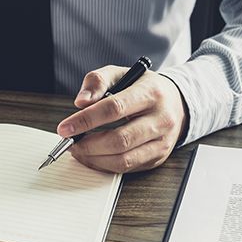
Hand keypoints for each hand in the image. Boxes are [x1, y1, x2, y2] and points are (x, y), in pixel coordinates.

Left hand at [57, 66, 188, 172]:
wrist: (176, 103)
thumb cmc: (143, 88)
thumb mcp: (121, 74)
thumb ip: (98, 81)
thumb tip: (81, 102)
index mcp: (151, 93)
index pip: (115, 108)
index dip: (86, 120)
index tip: (64, 128)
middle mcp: (161, 119)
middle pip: (120, 140)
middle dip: (88, 145)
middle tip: (69, 142)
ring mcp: (162, 142)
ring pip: (123, 159)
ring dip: (94, 159)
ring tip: (78, 150)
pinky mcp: (158, 158)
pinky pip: (127, 168)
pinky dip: (104, 165)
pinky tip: (92, 157)